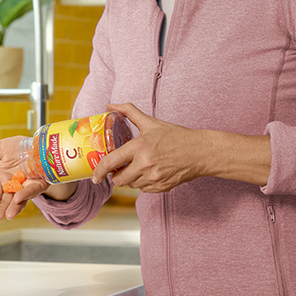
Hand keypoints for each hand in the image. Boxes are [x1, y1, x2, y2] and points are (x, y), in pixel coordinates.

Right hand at [0, 136, 50, 221]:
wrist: (35, 143)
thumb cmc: (14, 147)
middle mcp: (12, 185)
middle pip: (5, 199)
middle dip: (1, 208)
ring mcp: (25, 187)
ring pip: (19, 199)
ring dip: (14, 207)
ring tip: (9, 215)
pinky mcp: (38, 184)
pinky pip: (33, 190)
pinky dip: (26, 194)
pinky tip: (19, 198)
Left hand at [90, 103, 213, 192]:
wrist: (200, 152)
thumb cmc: (176, 136)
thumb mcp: (151, 122)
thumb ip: (129, 112)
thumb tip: (111, 105)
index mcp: (140, 147)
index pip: (111, 162)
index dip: (99, 171)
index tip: (95, 176)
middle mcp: (145, 164)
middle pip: (119, 180)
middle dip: (115, 176)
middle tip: (119, 169)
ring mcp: (154, 177)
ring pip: (131, 185)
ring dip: (129, 179)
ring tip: (136, 168)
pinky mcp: (162, 187)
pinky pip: (144, 190)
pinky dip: (142, 183)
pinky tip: (148, 172)